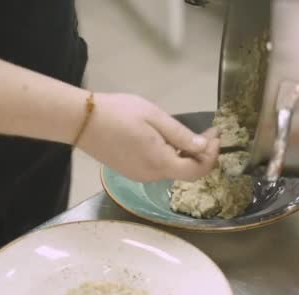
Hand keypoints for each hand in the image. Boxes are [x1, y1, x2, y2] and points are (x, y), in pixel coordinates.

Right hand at [78, 93, 219, 181]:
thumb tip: (202, 147)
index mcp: (160, 163)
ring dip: (187, 155)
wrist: (82, 121)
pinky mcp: (130, 171)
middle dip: (202, 153)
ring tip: (192, 134)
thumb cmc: (119, 113)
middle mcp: (151, 176)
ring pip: (173, 170)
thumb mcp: (155, 118)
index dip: (212, 155)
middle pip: (186, 172)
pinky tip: (169, 141)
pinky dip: (171, 157)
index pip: (197, 170)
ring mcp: (139, 175)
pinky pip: (158, 167)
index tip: (216, 135)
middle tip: (209, 131)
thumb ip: (181, 135)